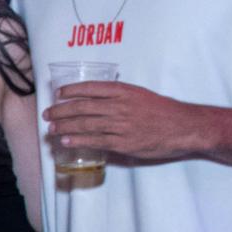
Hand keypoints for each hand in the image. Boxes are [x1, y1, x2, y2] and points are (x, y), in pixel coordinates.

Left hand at [43, 81, 206, 164]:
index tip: (58, 94)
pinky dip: (79, 140)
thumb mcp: (140, 95)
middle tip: (48, 114)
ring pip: (86, 124)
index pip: (91, 88)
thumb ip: (119, 97)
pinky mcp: (124, 143)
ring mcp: (121, 125)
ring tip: (52, 129)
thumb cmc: (163, 110)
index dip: (71, 91)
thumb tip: (97, 101)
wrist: (184, 126)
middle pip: (83, 107)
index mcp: (124, 91)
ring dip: (65, 126)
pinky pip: (96, 141)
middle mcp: (120, 106)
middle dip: (61, 110)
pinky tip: (66, 140)